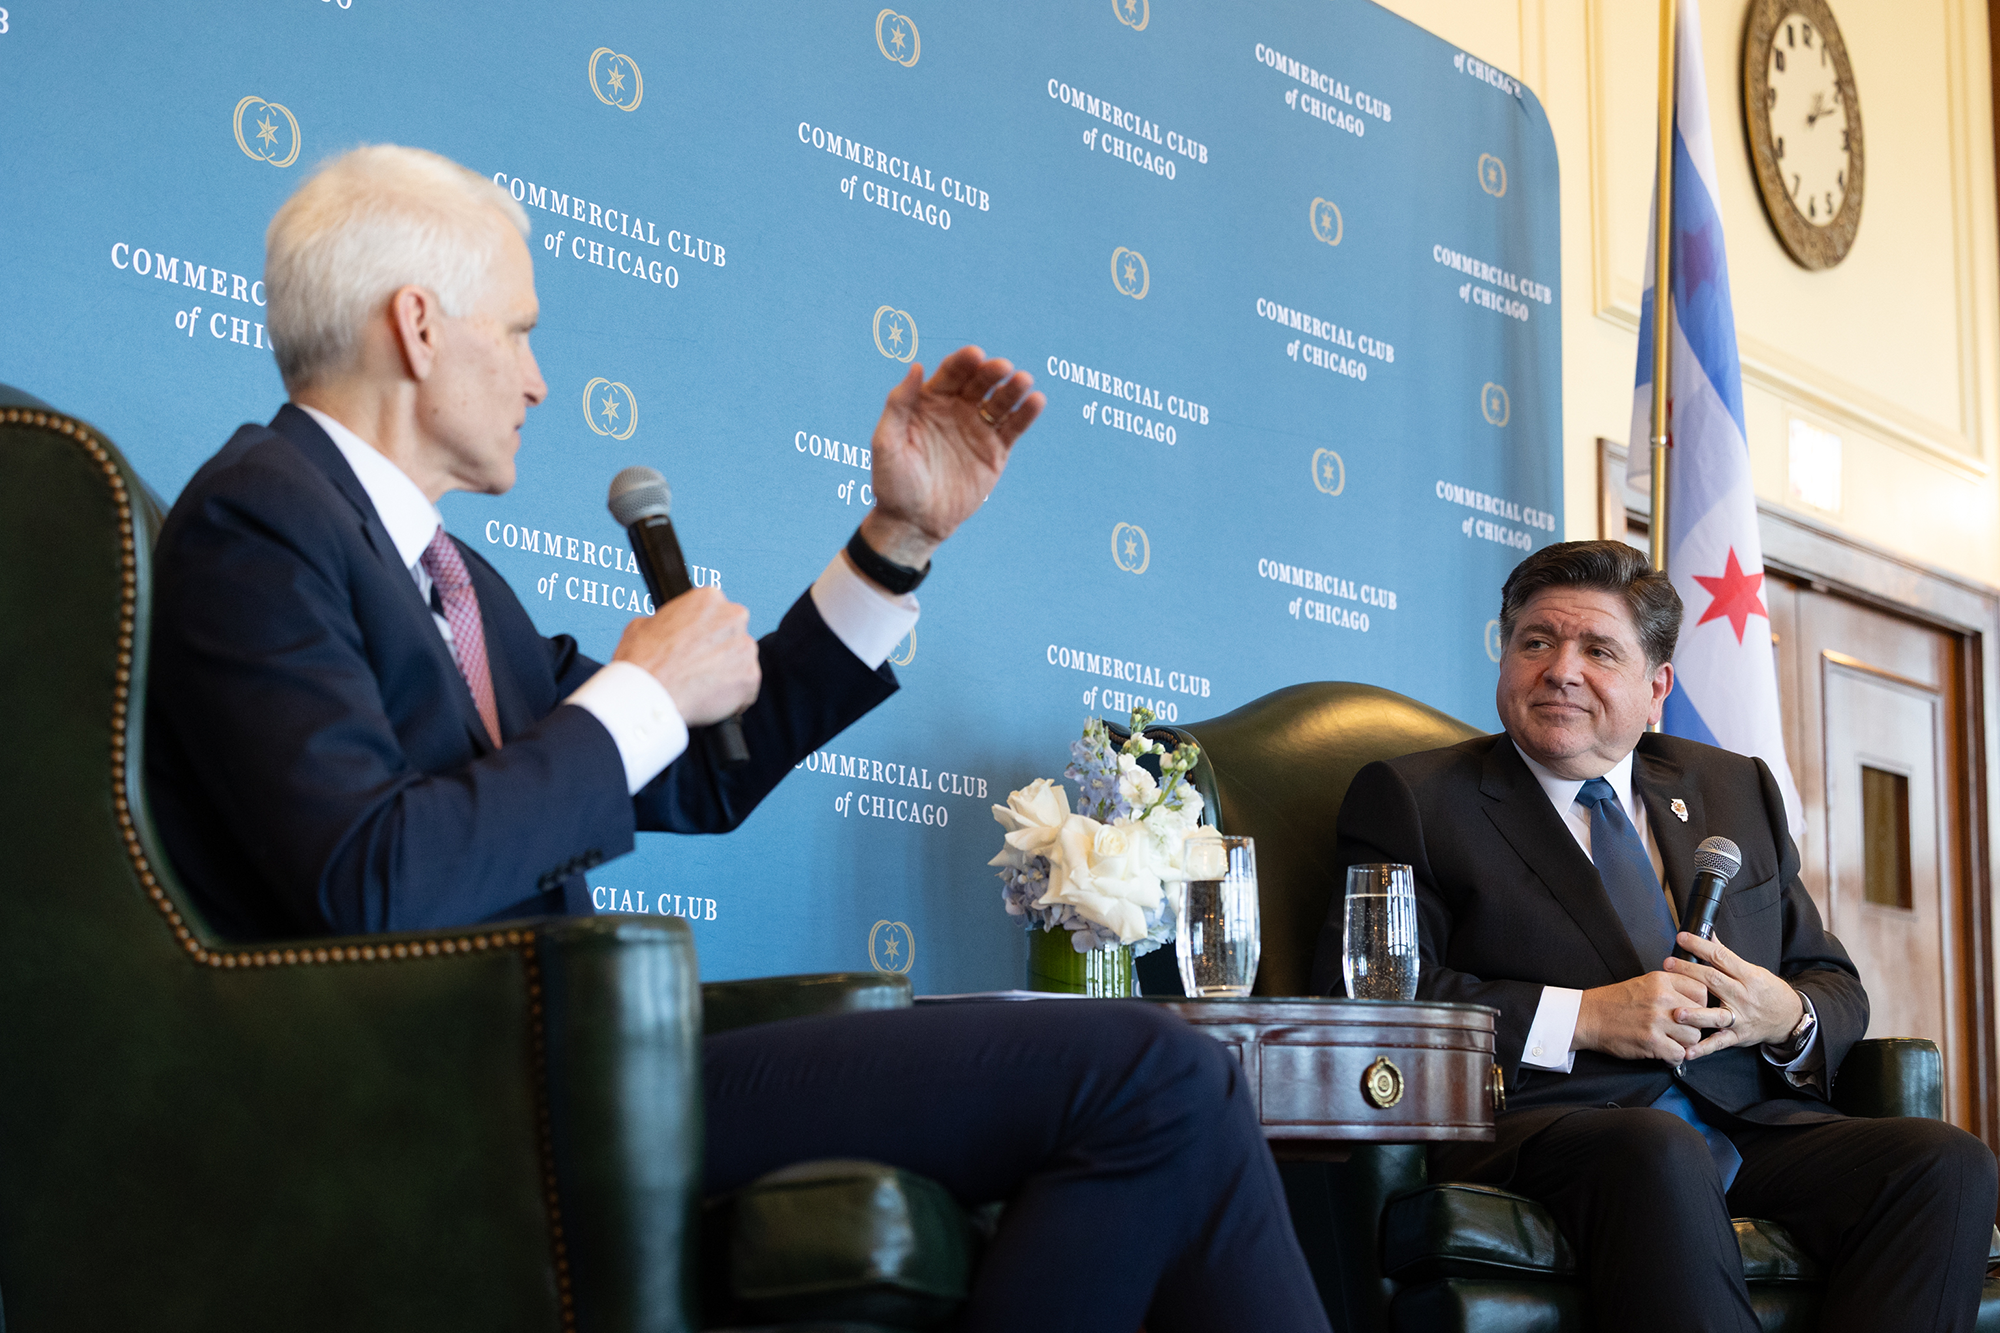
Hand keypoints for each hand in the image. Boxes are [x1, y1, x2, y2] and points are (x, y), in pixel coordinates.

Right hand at [609, 586, 759, 725]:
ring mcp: (745, 648)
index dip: (705, 632)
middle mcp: (734, 617)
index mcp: (709, 598)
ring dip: (727, 673)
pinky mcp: (751, 677)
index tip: (696, 645)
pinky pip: (746, 689)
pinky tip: (709, 700)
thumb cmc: (642, 661)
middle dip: (720, 650)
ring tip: (700, 686)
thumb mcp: (643, 625)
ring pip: (741, 662)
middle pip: (733, 635)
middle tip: (698, 666)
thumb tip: (667, 628)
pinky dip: (733, 697)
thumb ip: (667, 622)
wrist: (647, 695)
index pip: (716, 613)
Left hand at [860, 345, 1045, 571]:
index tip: (975, 355)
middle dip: (991, 372)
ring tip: (1024, 380)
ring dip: (1013, 388)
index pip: (950, 374)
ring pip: (999, 401)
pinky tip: (1036, 401)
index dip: (963, 362)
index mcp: (929, 402)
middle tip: (1002, 367)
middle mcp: (956, 410)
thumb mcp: (886, 442)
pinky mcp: (995, 451)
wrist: (914, 523)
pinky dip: (1026, 414)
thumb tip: (917, 366)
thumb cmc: (892, 483)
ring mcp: (977, 429)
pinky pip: (1013, 428)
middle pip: (979, 382)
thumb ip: (898, 404)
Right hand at [1573, 969, 1711, 1061]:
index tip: (1693, 1012)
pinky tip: (1664, 1053)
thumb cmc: (1614, 1002)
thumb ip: (1671, 987)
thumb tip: (1697, 1000)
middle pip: (1701, 1017)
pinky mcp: (1651, 1042)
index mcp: (1661, 980)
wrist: (1588, 1017)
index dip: (1701, 1005)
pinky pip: (1679, 1054)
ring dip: (1684, 1044)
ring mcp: (1656, 1020)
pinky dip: (1674, 1058)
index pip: (1701, 991)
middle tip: (1680, 1030)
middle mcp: (1661, 998)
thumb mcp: (1644, 983)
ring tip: (1670, 1042)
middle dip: (1693, 1026)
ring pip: (1693, 1037)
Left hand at [1664, 931, 1805, 1058]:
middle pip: (1714, 982)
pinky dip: (1703, 1048)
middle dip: (1689, 973)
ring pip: (1716, 1015)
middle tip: (1668, 965)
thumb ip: (1726, 955)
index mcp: (1747, 976)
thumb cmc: (1767, 991)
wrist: (1789, 1018)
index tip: (1682, 938)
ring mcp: (1739, 1017)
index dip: (1701, 946)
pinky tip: (1688, 1050)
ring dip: (1695, 1014)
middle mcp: (1742, 996)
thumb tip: (1708, 935)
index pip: (1721, 957)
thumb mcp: (1752, 970)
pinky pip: (1719, 1043)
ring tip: (1677, 1012)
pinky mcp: (1737, 1036)